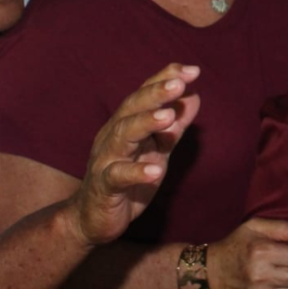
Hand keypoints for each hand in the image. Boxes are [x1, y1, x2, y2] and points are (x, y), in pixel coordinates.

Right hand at [71, 64, 201, 246]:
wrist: (92, 218)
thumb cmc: (127, 180)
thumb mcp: (157, 151)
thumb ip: (175, 126)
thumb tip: (195, 96)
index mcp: (126, 124)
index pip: (144, 95)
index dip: (164, 79)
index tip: (191, 70)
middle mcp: (113, 136)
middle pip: (132, 108)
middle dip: (155, 93)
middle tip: (179, 83)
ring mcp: (106, 160)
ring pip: (122, 135)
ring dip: (145, 123)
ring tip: (168, 116)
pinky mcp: (105, 187)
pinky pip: (118, 176)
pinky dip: (136, 172)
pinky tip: (156, 171)